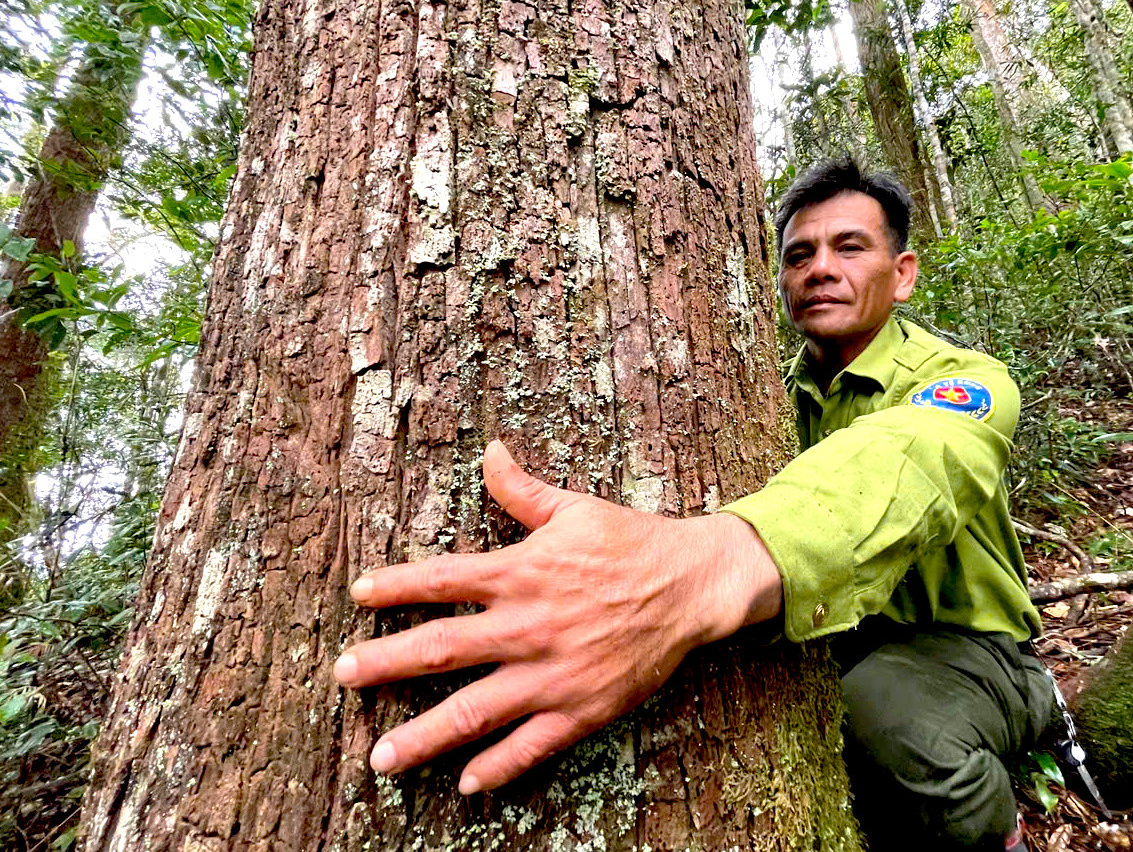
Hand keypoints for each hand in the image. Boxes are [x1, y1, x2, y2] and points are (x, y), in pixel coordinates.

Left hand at [333, 440, 780, 793]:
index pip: (442, 580)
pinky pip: (531, 745)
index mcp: (521, 572)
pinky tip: (466, 783)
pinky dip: (498, 766)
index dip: (395, 586)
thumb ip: (522, 489)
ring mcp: (552, 673)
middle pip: (440, 648)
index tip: (358, 595)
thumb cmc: (630, 542)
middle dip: (384, 663)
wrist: (690, 585)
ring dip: (423, 735)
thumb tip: (490, 450)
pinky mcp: (581, 708)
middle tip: (341, 677)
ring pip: (474, 710)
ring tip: (382, 758)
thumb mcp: (574, 508)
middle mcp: (526, 626)